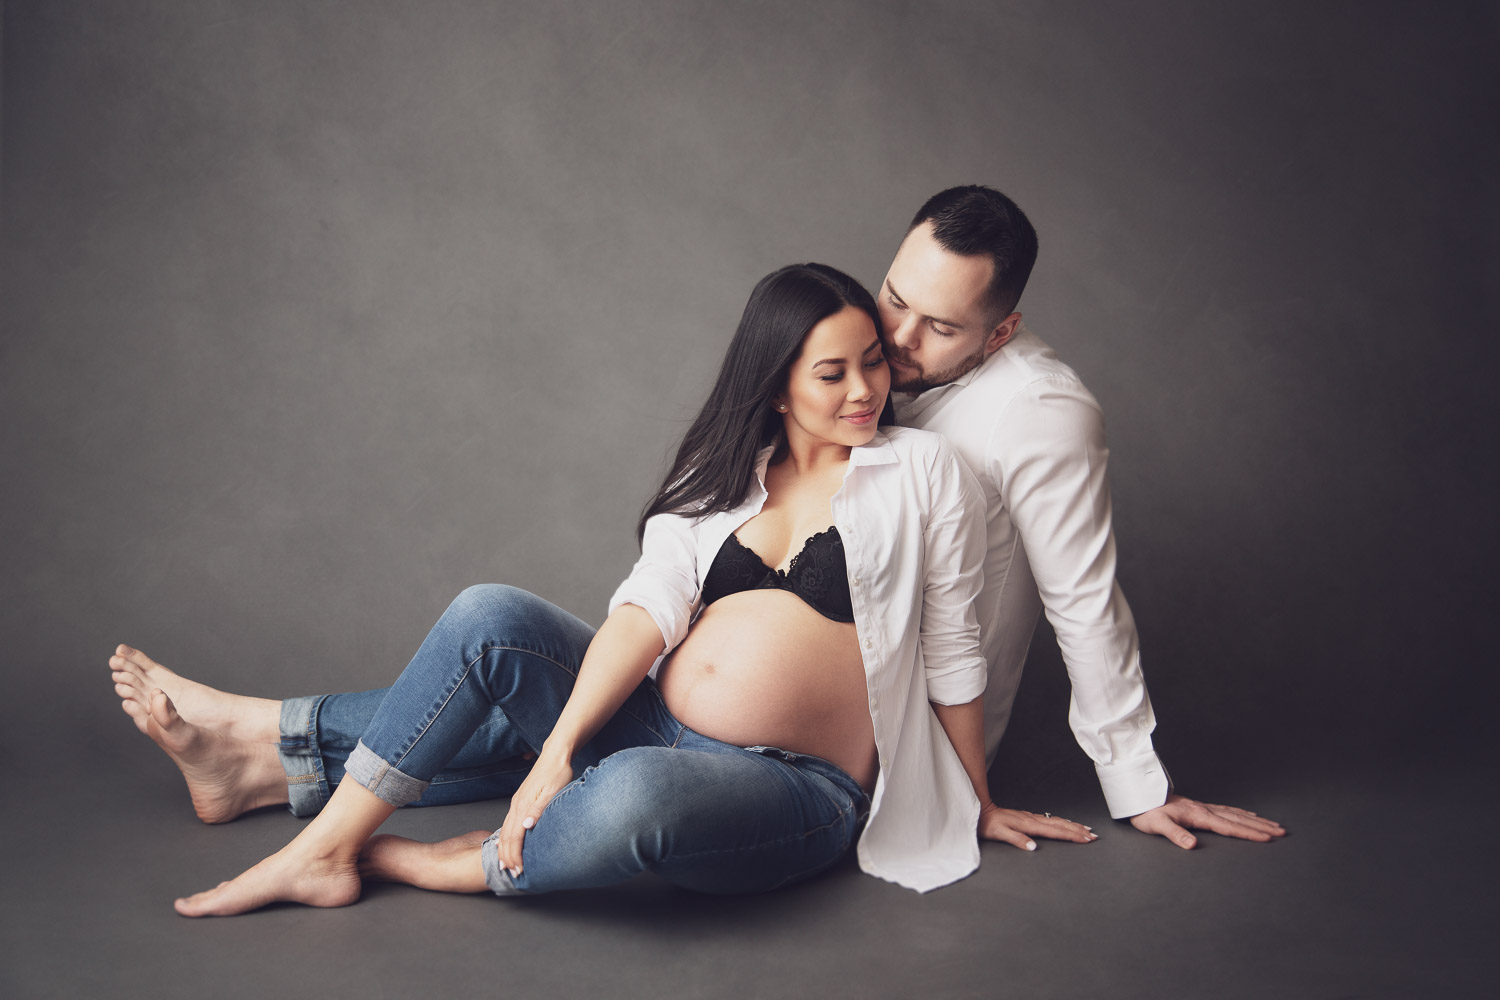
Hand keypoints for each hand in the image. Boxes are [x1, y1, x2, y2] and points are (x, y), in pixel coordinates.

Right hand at [494, 745, 573, 875]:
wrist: (556, 754)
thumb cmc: (557, 772)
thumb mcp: (552, 791)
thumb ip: (538, 809)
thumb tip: (525, 827)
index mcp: (523, 805)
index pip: (514, 837)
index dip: (515, 855)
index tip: (518, 870)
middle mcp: (517, 806)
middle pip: (506, 837)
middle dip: (507, 857)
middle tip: (512, 873)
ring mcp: (517, 803)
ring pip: (505, 831)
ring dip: (504, 849)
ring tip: (505, 863)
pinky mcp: (521, 800)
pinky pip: (508, 824)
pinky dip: (505, 837)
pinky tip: (504, 842)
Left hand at [978, 802, 1097, 850]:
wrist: (980, 811)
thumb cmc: (988, 824)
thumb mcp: (1000, 834)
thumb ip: (1017, 839)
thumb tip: (1033, 847)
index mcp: (1029, 825)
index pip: (1056, 831)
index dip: (1072, 835)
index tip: (1087, 839)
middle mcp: (1033, 820)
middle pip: (1061, 825)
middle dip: (1078, 830)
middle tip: (1094, 836)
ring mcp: (1031, 817)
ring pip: (1057, 821)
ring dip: (1073, 825)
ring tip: (1086, 829)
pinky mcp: (1028, 817)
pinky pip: (1050, 819)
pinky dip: (1062, 822)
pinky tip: (1064, 823)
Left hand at [1129, 792, 1285, 847]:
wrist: (1139, 796)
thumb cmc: (1147, 812)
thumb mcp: (1158, 826)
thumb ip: (1175, 835)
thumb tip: (1192, 846)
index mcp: (1199, 816)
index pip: (1230, 827)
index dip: (1250, 833)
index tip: (1269, 838)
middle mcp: (1205, 810)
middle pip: (1239, 819)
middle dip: (1261, 826)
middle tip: (1282, 831)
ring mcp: (1203, 807)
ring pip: (1236, 813)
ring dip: (1255, 819)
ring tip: (1273, 824)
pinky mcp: (1199, 807)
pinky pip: (1227, 809)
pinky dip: (1241, 812)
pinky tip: (1247, 813)